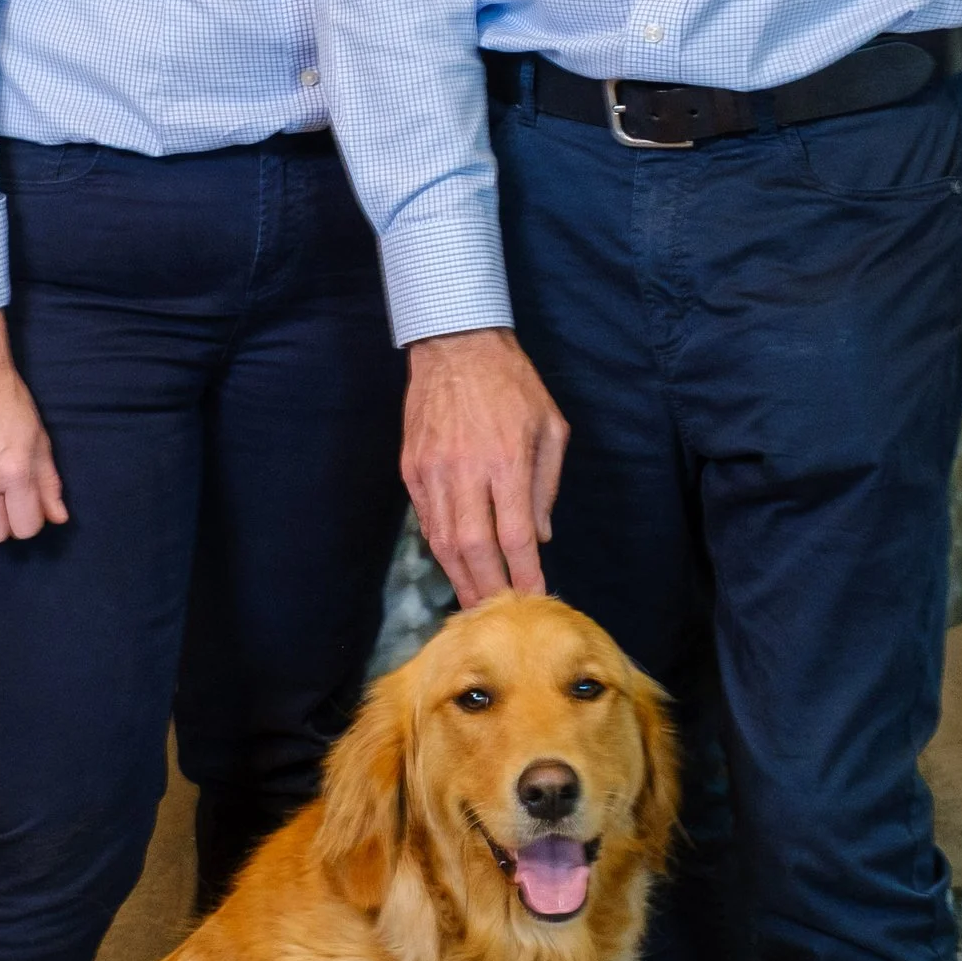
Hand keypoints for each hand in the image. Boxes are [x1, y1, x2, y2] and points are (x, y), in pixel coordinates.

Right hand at [403, 328, 568, 603]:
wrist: (455, 345)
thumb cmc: (512, 383)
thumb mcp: (550, 427)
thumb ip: (545, 485)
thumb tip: (537, 537)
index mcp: (506, 461)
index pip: (514, 535)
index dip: (522, 574)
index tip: (532, 597)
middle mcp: (466, 472)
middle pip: (473, 548)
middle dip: (486, 588)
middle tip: (496, 615)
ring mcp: (432, 472)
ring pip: (443, 540)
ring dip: (459, 576)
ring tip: (473, 600)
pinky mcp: (411, 469)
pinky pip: (425, 520)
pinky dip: (440, 546)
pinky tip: (453, 562)